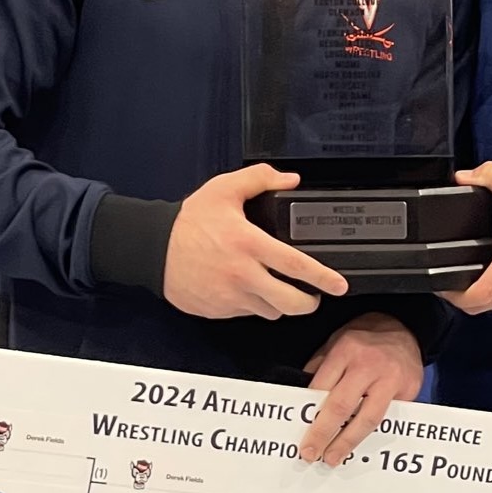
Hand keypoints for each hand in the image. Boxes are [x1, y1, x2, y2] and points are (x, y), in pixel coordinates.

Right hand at [162, 164, 347, 318]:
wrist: (152, 248)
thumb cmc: (188, 220)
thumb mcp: (224, 189)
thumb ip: (260, 179)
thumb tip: (291, 179)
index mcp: (249, 244)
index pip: (295, 265)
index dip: (323, 278)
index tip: (339, 285)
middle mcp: (243, 275)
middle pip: (290, 303)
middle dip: (309, 303)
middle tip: (314, 295)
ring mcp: (230, 297)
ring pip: (270, 312)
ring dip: (280, 304)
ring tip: (279, 290)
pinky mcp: (218, 311)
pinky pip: (246, 313)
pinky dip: (254, 304)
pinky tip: (249, 289)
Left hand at [297, 313, 422, 466]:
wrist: (405, 328)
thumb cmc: (365, 339)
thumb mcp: (336, 341)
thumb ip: (320, 367)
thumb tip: (303, 400)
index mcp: (345, 350)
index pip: (321, 387)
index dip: (309, 413)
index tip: (299, 433)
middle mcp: (368, 364)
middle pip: (341, 406)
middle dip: (323, 433)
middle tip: (311, 453)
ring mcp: (391, 378)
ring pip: (368, 419)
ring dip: (347, 442)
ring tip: (333, 457)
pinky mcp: (409, 390)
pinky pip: (388, 418)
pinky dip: (372, 434)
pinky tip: (359, 445)